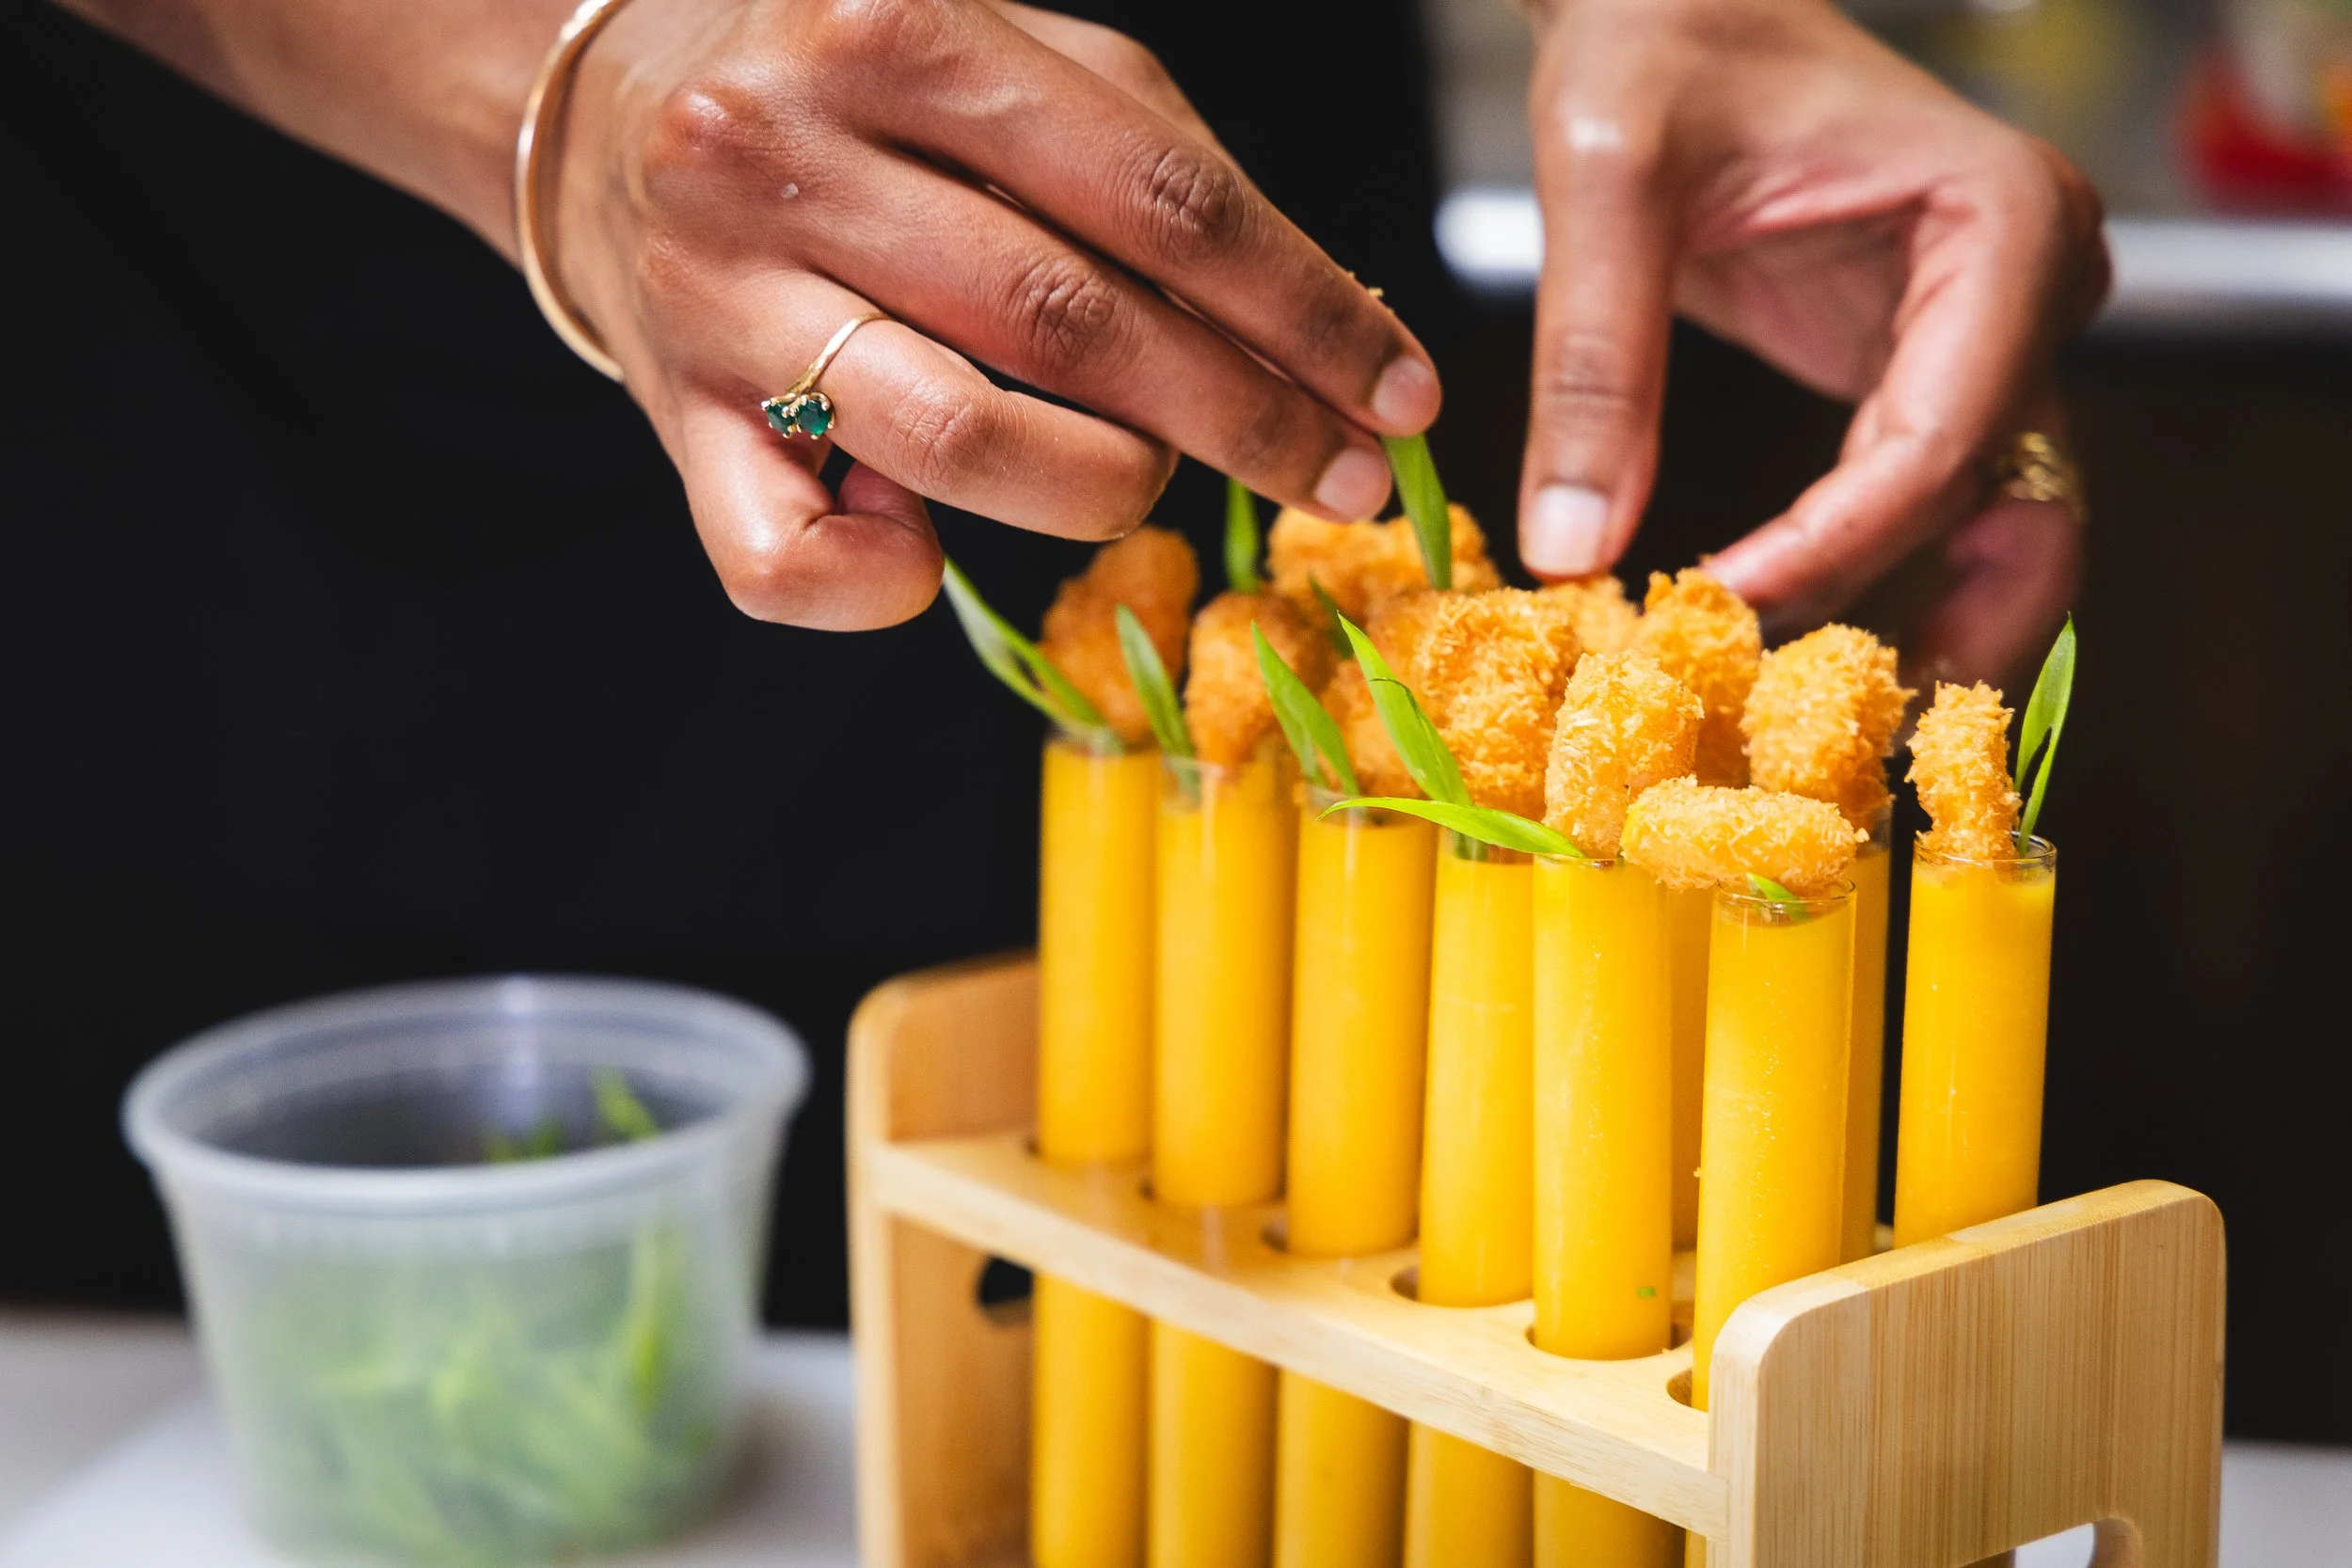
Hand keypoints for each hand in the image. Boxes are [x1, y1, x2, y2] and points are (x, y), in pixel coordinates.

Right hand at [554, 0, 1441, 627]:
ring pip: (951, 436)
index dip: (1305, 309)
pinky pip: (780, 559)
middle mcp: (793, 157)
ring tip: (1147, 479)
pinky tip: (932, 558)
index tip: (1398, 391)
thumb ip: (1154, 165)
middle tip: (1340, 477)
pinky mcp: (671, 419)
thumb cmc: (856, 87)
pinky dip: (883, 587)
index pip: (1159, 197)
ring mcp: (720, 295)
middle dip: (1241, 417)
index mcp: (904, 34)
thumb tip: (1318, 324)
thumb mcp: (1008, 54)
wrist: (608, 106)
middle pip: (1069, 321)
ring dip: (1097, 487)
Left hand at [1515, 0, 2103, 686]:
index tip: (1718, 613)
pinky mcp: (1929, 380)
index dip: (1837, 549)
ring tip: (1803, 740)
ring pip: (1993, 536)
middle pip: (2015, 512)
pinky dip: (1872, 592)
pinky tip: (1783, 663)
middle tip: (1823, 752)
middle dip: (1930, 636)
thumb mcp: (1608, 174)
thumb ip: (1595, 353)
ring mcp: (1993, 343)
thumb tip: (1567, 546)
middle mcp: (2030, 291)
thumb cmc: (1661, 42)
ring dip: (1913, 640)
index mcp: (2000, 224)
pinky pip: (1926, 514)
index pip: (1939, 436)